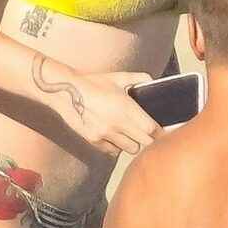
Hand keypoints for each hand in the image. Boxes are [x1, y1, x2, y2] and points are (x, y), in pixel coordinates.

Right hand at [32, 55, 159, 155]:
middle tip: (148, 134)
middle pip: (144, 143)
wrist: (66, 92)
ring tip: (129, 133)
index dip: (160, 132)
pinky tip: (113, 134)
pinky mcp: (94, 141)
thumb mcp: (118, 77)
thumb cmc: (94, 83)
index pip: (152, 129)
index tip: (161, 131)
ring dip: (133, 143)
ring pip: (130, 149)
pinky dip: (116, 145)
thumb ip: (139, 79)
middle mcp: (117, 124)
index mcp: (126, 108)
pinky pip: (113, 150)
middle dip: (149, 139)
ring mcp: (105, 134)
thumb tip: (152, 81)